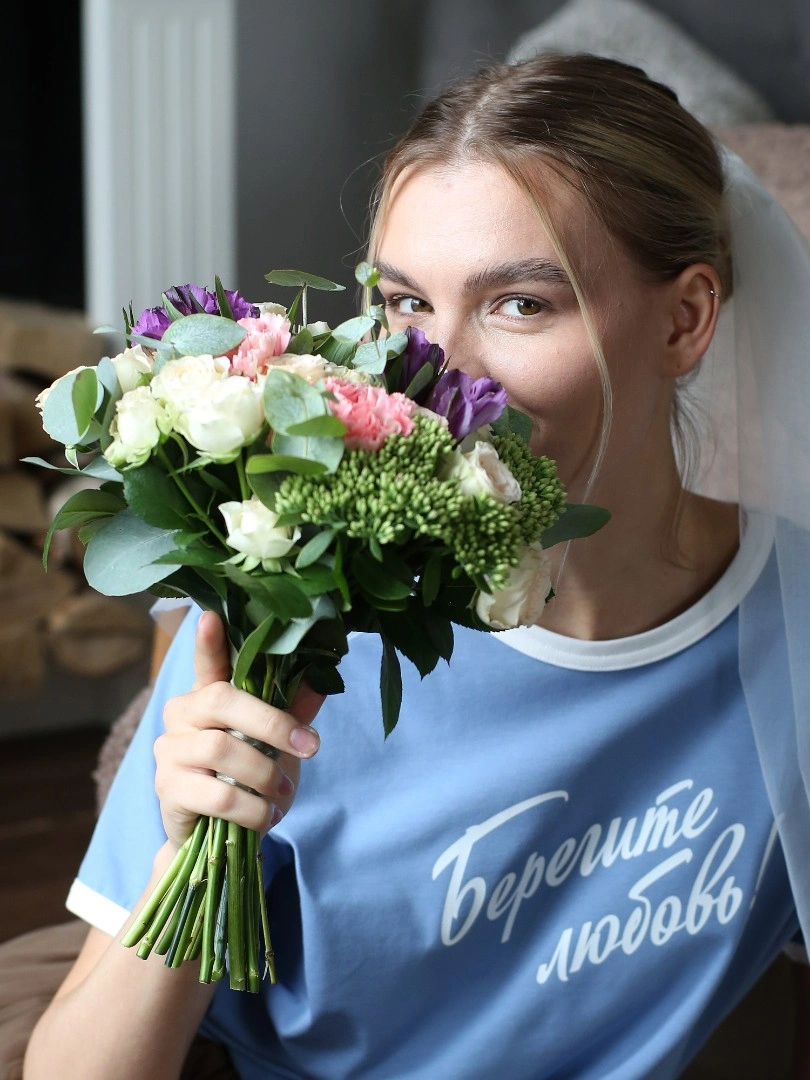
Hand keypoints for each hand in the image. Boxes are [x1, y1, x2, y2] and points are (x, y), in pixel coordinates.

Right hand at [155, 611, 322, 850]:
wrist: (218, 834)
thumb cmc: (248, 777)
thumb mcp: (277, 743)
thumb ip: (294, 711)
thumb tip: (324, 678)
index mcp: (208, 695)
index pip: (208, 662)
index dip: (209, 641)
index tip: (211, 617)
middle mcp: (181, 714)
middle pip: (224, 702)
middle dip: (273, 724)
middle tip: (311, 748)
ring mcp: (169, 750)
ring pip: (222, 750)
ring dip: (265, 774)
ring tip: (284, 792)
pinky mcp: (167, 789)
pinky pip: (217, 795)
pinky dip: (252, 808)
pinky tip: (265, 816)